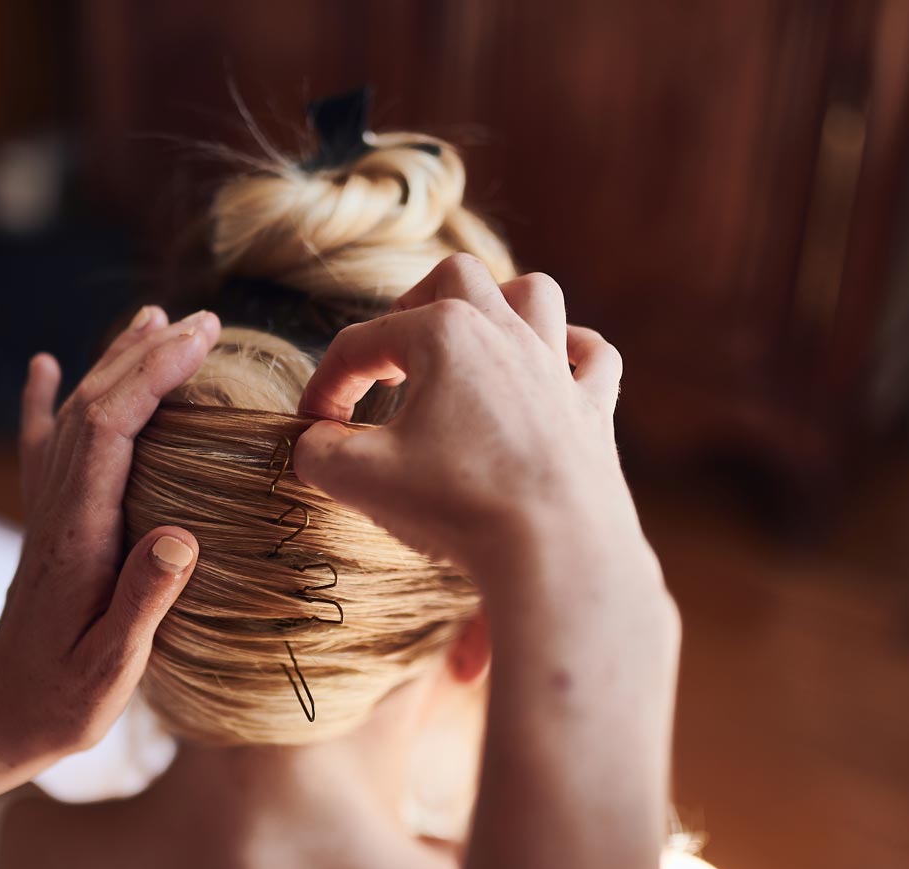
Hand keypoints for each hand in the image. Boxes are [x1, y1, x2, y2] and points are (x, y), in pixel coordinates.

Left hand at [0, 307, 220, 768]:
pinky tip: (46, 367)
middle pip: (96, 407)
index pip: (113, 430)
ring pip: (76, 416)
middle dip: (146, 354)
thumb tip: (182, 538)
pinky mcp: (47, 524)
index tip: (200, 338)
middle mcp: (58, 510)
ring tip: (150, 321)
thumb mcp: (112, 667)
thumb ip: (143, 602)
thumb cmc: (61, 700)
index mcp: (79, 534)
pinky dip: (47, 400)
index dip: (154, 375)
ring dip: (113, 364)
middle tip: (201, 320)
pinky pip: (45, 447)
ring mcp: (48, 513)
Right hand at [294, 253, 639, 586]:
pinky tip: (552, 368)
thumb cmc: (458, 505)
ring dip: (497, 305)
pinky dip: (572, 352)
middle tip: (391, 358)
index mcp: (444, 334)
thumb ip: (319, 452)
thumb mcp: (359, 478)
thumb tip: (315, 444)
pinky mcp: (593, 411)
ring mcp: (556, 369)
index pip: (361, 344)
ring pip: (534, 294)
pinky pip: (594, 357)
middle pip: (455, 278)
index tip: (314, 427)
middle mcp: (506, 334)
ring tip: (469, 342)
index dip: (326, 384)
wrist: (556, 550)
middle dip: (413, 306)